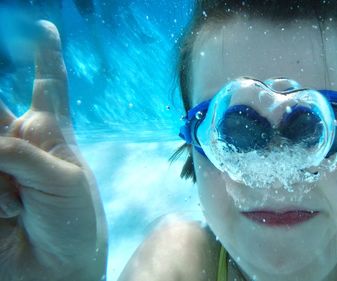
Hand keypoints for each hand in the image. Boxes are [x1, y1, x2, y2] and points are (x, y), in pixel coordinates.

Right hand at [0, 21, 106, 279]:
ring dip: (1, 182)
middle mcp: (16, 141)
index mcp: (49, 132)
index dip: (46, 56)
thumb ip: (21, 153)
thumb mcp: (62, 182)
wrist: (57, 268)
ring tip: (17, 206)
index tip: (46, 28)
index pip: (49, 86)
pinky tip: (7, 212)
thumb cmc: (73, 222)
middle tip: (11, 152)